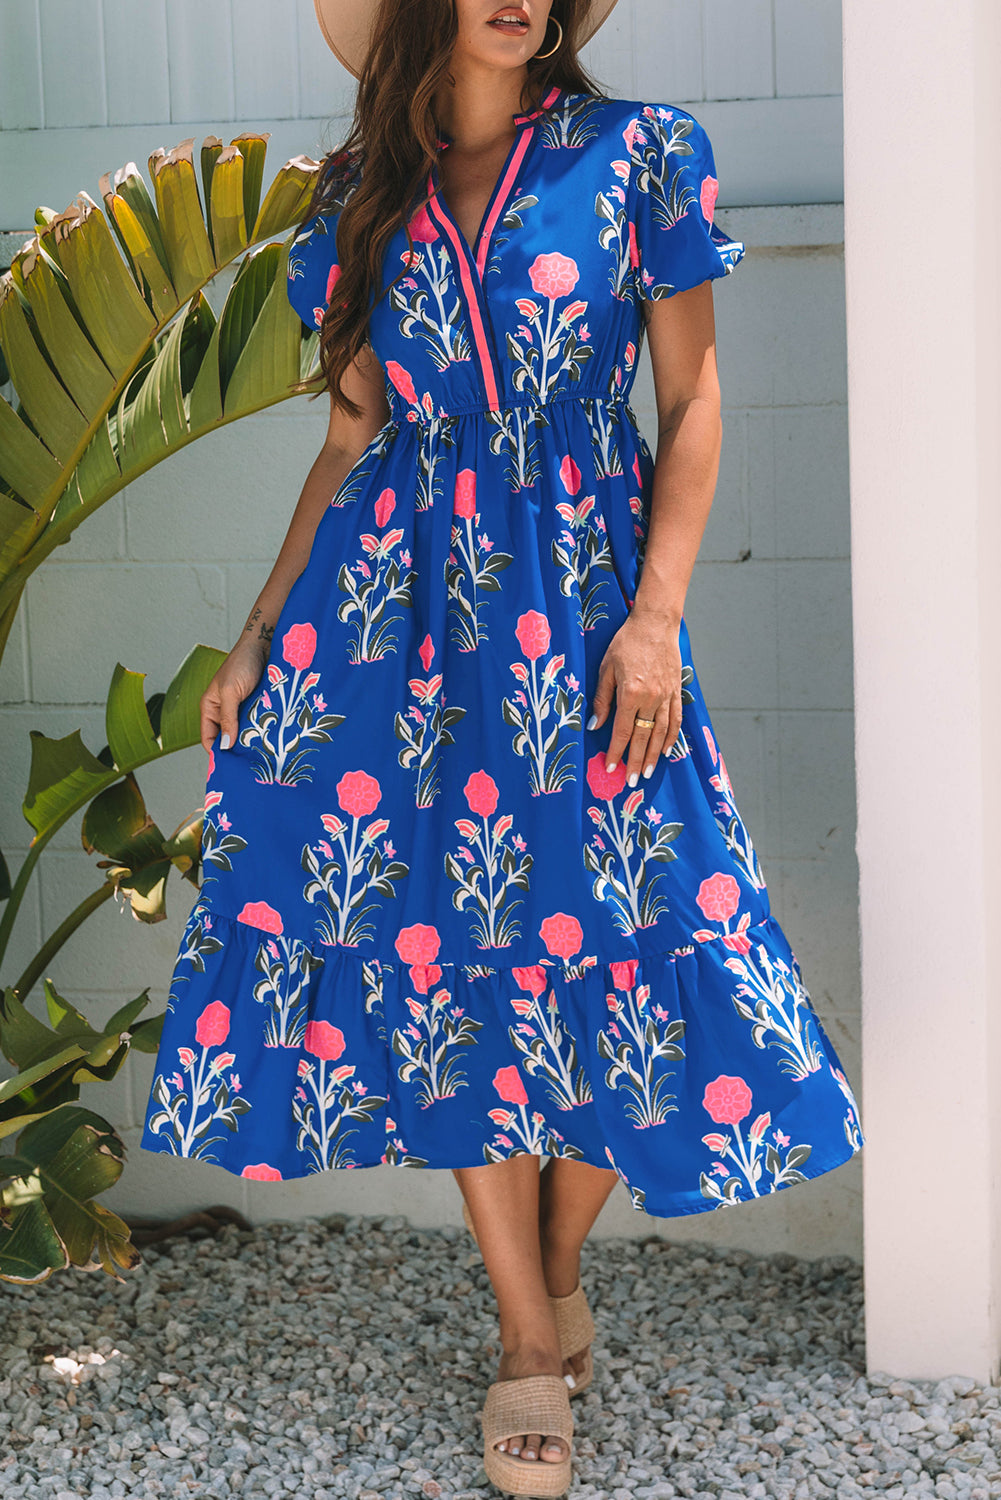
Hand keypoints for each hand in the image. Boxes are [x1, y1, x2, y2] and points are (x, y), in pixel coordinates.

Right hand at [200, 637, 267, 753]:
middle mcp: (224, 711)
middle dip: (236, 749)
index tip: (230, 765)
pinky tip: (270, 740)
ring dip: (250, 741)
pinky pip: (256, 724)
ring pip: (243, 733)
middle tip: (249, 763)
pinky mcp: (256, 706)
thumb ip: (228, 718)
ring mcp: (241, 709)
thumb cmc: (241, 664)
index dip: (217, 752)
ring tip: (261, 754)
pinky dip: (261, 731)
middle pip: (226, 738)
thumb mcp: (231, 691)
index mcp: (210, 707)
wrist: (263, 645)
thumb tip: (225, 745)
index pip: (208, 738)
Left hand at [587, 610, 682, 783]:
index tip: (610, 767)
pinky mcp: (677, 691)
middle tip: (632, 781)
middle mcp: (652, 698)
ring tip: (649, 773)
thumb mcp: (606, 668)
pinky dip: (672, 737)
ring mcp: (667, 696)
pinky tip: (667, 750)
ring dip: (655, 755)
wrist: (655, 624)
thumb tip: (595, 725)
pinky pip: (676, 720)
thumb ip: (602, 698)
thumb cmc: (626, 642)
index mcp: (631, 693)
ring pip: (661, 733)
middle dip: (637, 762)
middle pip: (644, 738)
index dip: (616, 751)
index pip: (623, 731)